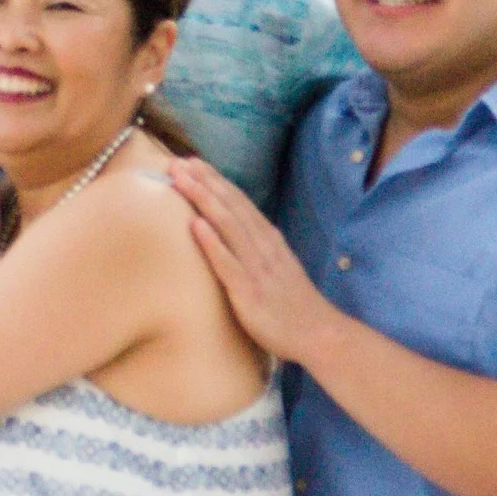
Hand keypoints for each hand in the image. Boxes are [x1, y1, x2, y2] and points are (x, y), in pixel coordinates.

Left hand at [168, 158, 342, 361]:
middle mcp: (263, 246)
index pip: (239, 202)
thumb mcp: (277, 266)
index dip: (215, 181)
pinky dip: (212, 242)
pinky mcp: (250, 292)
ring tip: (182, 181)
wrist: (318, 334)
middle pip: (231, 206)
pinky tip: (196, 225)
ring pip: (228, 226)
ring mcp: (257, 268)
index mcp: (268, 239)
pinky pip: (228, 263)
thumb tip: (235, 232)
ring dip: (203, 200)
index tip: (192, 163)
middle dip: (204, 182)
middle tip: (178, 162)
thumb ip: (258, 248)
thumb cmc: (293, 304)